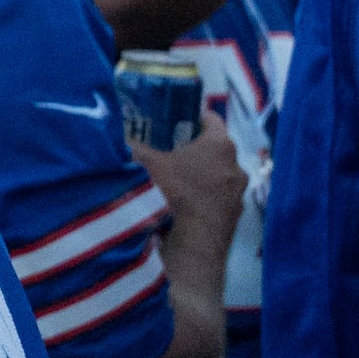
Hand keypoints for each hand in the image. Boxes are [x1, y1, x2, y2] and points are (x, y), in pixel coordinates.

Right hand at [131, 116, 245, 244]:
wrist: (194, 241)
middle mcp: (236, 163)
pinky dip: (208, 198)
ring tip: (180, 184)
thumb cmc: (174, 192)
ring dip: (204, 176)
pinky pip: (221, 197)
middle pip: (216, 148)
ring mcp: (240, 190)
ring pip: (220, 174)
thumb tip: (118, 137)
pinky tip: (188, 206)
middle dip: (197, 150)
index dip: (194, 117)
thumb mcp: (146, 164)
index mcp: (219, 144)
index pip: (212, 118)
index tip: (178, 121)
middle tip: (173, 154)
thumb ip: (134, 147)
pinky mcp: (238, 213)